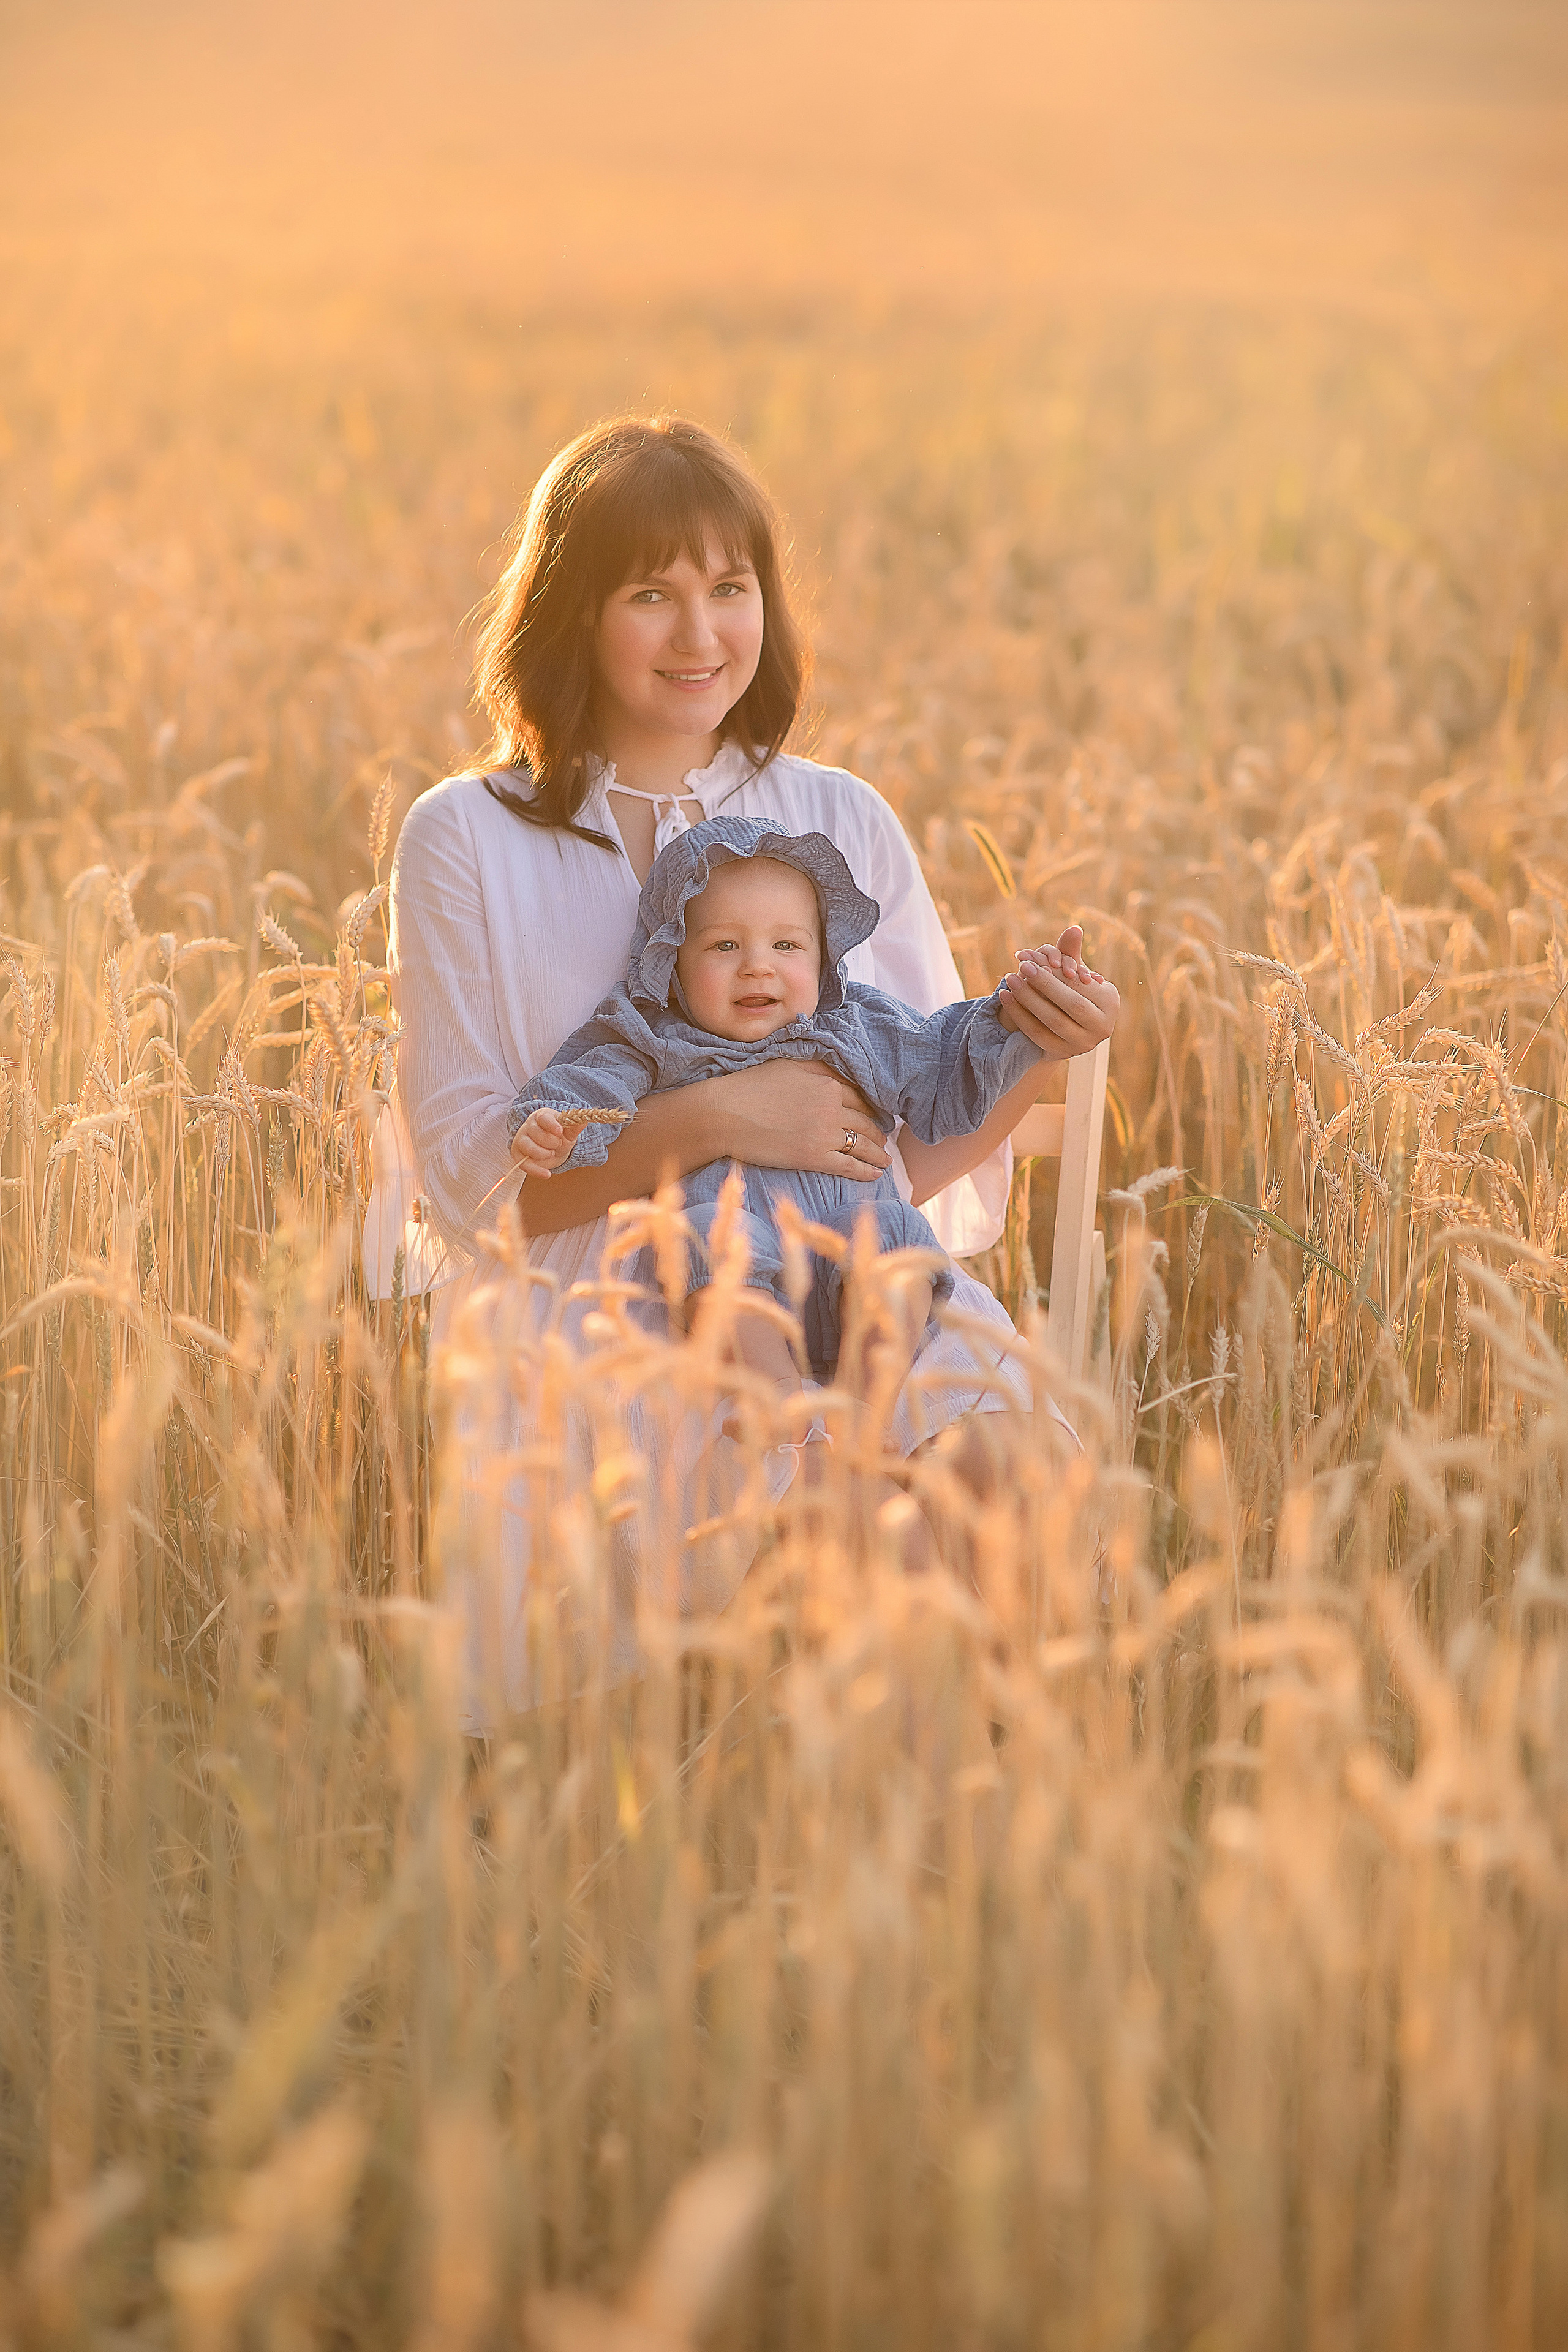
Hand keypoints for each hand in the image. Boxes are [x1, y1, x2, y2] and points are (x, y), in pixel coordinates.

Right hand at [510, 1105, 579, 1177]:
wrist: (553, 1150)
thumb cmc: (559, 1137)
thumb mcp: (569, 1133)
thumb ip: (575, 1127)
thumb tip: (583, 1121)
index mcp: (542, 1116)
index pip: (543, 1118)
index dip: (551, 1125)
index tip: (559, 1131)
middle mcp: (529, 1126)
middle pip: (537, 1134)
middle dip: (552, 1143)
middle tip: (558, 1144)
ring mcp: (521, 1140)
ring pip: (530, 1147)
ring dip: (545, 1154)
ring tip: (551, 1153)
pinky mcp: (518, 1154)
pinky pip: (524, 1164)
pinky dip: (537, 1170)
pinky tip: (547, 1174)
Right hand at [706, 1058, 891, 1181]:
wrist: (725, 1114)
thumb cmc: (750, 1086)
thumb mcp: (787, 1064)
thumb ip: (816, 1066)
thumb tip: (836, 1068)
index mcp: (826, 1083)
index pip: (858, 1097)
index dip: (870, 1108)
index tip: (877, 1115)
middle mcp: (832, 1108)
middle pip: (865, 1121)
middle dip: (878, 1131)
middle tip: (885, 1138)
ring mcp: (825, 1134)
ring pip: (862, 1144)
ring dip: (878, 1153)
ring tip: (885, 1159)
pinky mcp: (814, 1158)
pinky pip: (850, 1166)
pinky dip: (866, 1171)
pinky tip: (876, 1174)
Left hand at [999, 924, 1119, 1059]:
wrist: (1065, 1027)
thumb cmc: (1071, 992)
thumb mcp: (1073, 973)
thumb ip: (1071, 952)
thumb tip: (1073, 928)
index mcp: (1111, 1002)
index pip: (1080, 984)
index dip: (1055, 971)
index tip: (1032, 957)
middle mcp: (1102, 1027)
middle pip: (1070, 1003)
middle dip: (1043, 983)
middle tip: (1021, 966)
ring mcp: (1082, 1044)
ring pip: (1052, 1020)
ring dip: (1027, 998)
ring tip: (1010, 979)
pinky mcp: (1062, 1054)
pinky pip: (1036, 1034)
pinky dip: (1018, 1014)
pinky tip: (1005, 997)